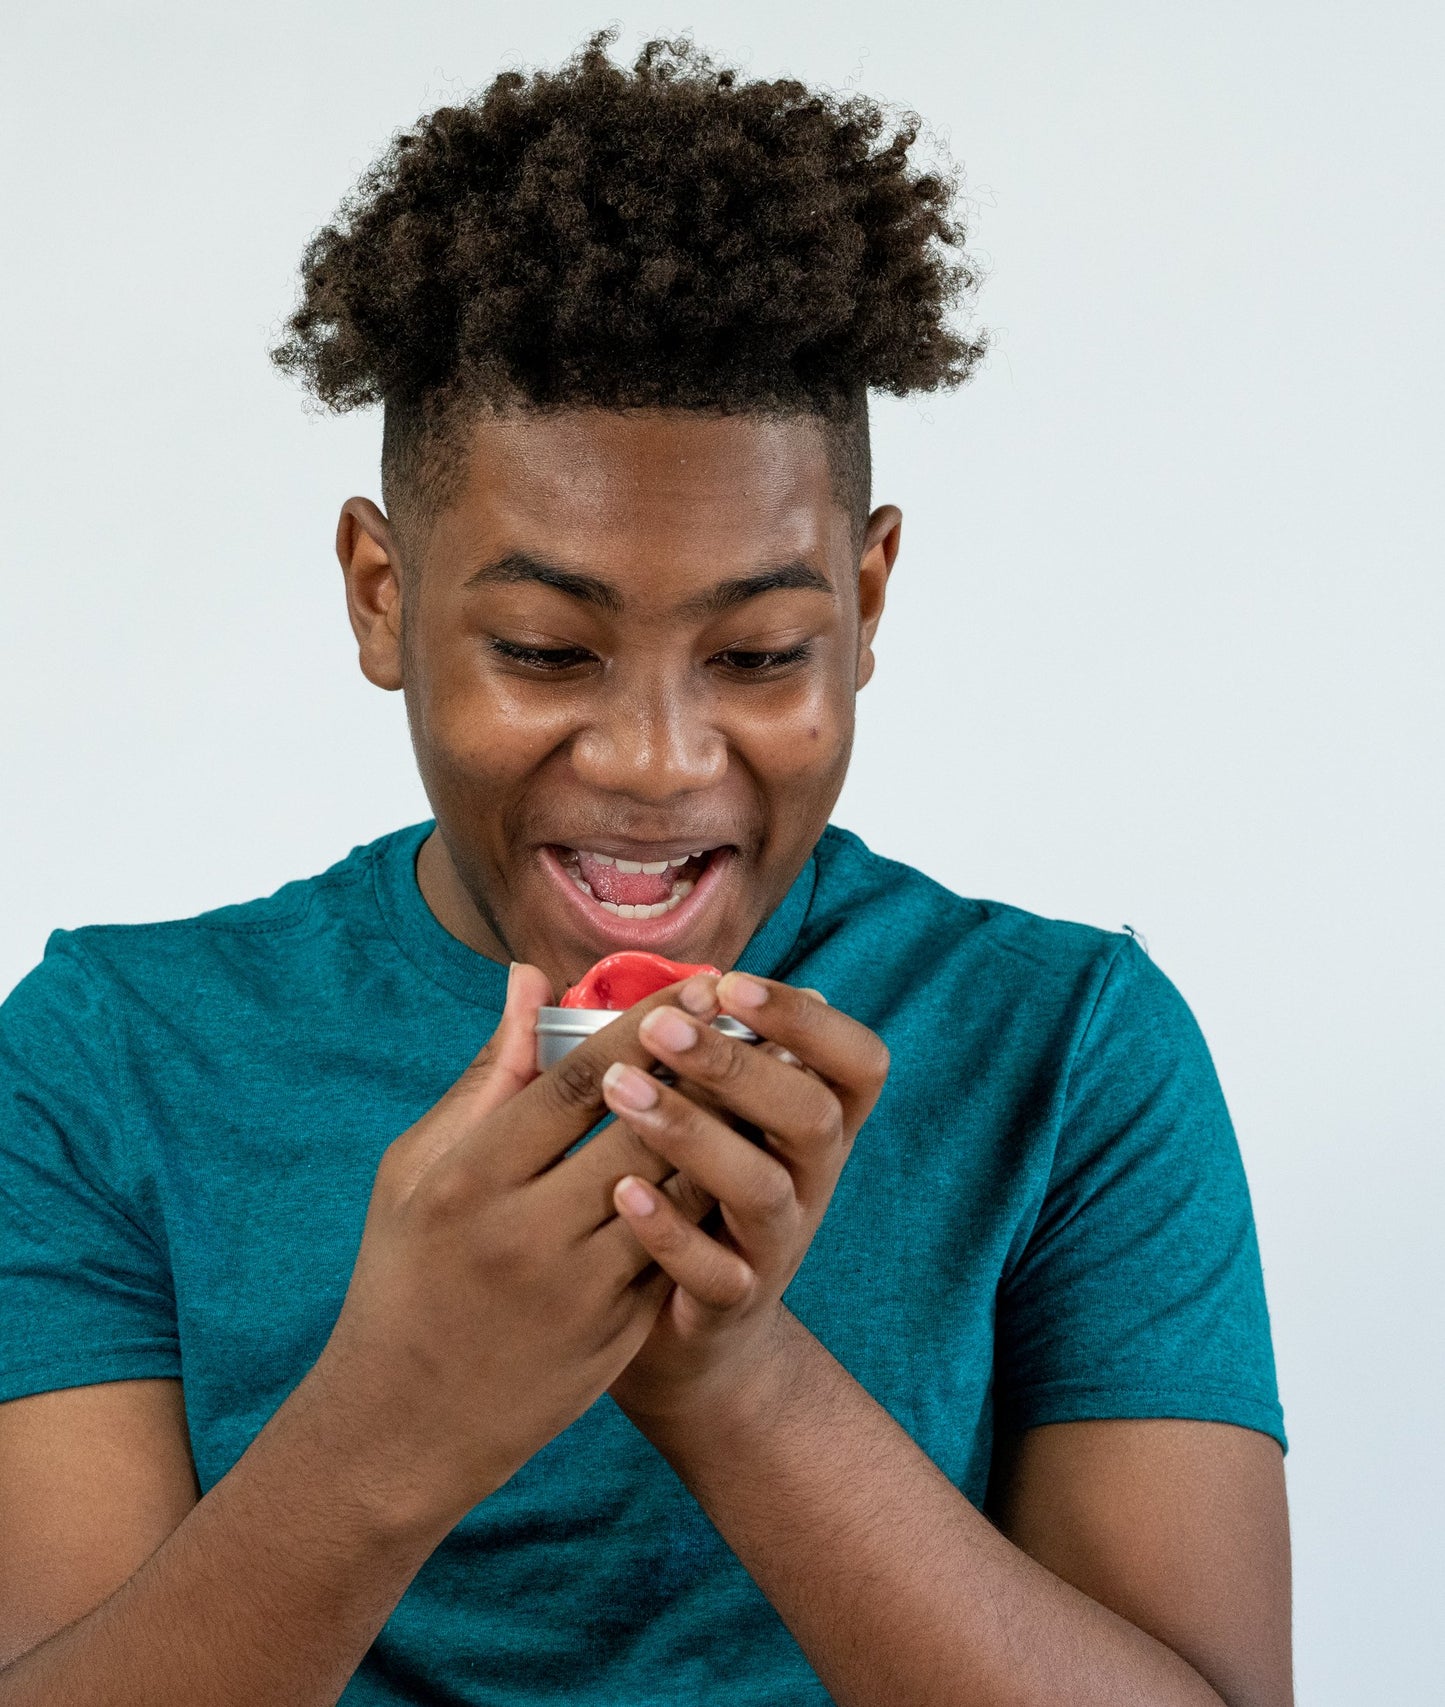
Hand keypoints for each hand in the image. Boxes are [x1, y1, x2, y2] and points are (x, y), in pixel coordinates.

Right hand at [304, 964, 717, 1539]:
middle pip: (642, 1132)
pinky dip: (712, 1197)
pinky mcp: (615, 1335)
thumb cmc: (405, 1273)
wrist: (402, 1424)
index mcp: (469, 1179)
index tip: (695, 983)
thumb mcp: (417, 1168)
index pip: (575, 1082)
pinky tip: (743, 1152)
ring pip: (676, 1191)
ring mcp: (577, 1291)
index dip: (643, 1026)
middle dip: (702, 1068)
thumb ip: (489, 1075)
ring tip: (763, 1076)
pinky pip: (681, 1249)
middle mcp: (525, 1233)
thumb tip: (530, 978)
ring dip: (722, 1129)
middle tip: (752, 1017)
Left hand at [600, 972, 889, 1433]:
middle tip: (659, 1028)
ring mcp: (774, 1245)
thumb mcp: (669, 1115)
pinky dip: (671, 1231)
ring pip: (765, 1188)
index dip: (805, 1020)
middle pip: (813, 1114)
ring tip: (622, 1092)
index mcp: (805, 1121)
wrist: (679, 1335)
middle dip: (739, 1064)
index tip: (727, 984)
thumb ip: (615, 1053)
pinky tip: (619, 1191)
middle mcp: (807, 1180)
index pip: (855, 1061)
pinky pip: (717, 1272)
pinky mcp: (732, 1304)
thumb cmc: (671, 1193)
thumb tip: (533, 977)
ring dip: (696, 1133)